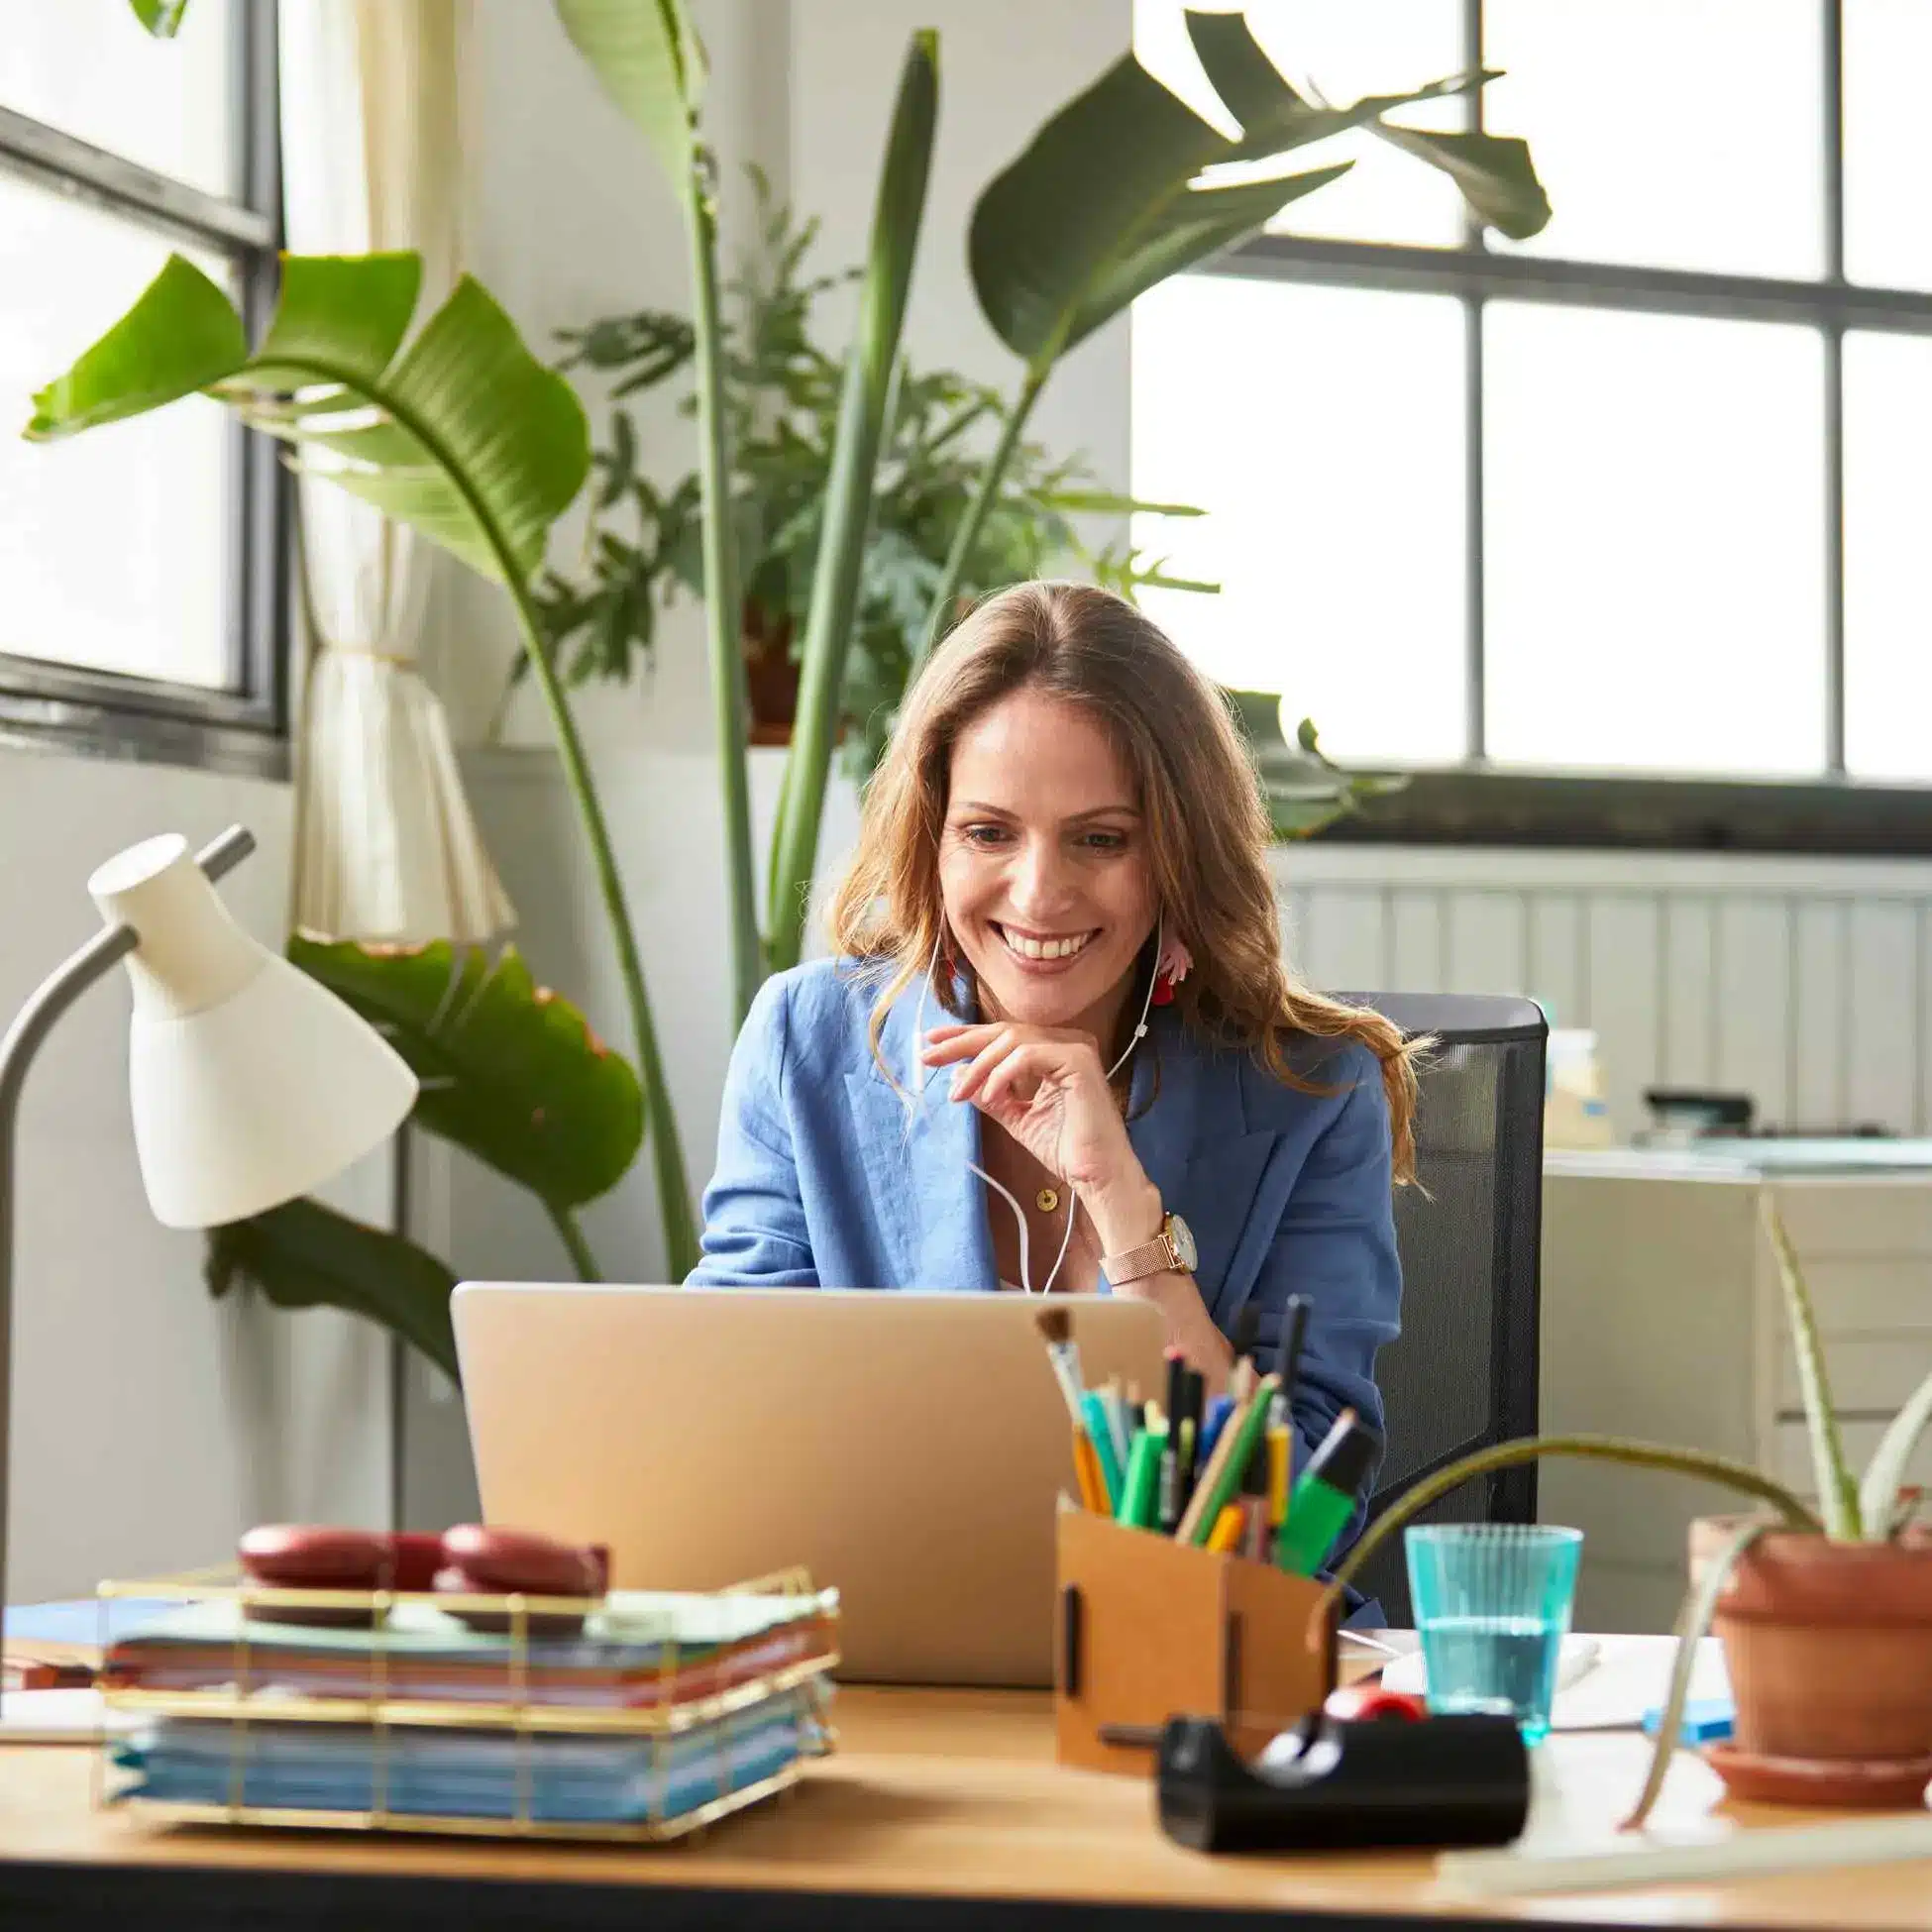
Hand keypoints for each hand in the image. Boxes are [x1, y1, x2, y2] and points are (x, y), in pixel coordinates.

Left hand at [920, 1021, 1145, 1202]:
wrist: (1097, 1176)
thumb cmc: (1066, 1149)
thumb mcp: (1016, 1116)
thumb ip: (992, 1094)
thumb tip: (958, 1075)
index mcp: (1054, 1052)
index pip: (1004, 1036)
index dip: (966, 1037)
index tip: (932, 1045)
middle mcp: (1067, 1043)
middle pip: (1003, 1031)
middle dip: (961, 1043)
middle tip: (927, 1056)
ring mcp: (1075, 1049)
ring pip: (1011, 1041)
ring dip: (978, 1065)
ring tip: (959, 1093)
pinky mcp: (1078, 1062)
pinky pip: (1027, 1056)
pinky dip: (1002, 1075)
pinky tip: (989, 1097)